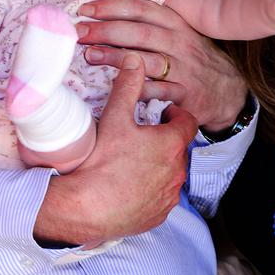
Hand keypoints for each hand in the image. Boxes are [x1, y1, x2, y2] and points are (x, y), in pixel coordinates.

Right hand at [34, 54, 197, 242]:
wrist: (86, 208)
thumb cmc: (102, 161)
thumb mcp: (115, 117)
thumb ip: (128, 86)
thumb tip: (135, 60)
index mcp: (172, 144)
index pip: (188, 122)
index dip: (176, 115)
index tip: (162, 114)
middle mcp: (177, 172)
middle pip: (179, 148)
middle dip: (165, 139)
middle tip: (143, 135)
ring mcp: (169, 196)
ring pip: (171, 174)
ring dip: (159, 165)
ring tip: (134, 160)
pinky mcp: (158, 215)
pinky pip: (162, 197)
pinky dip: (152, 189)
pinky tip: (130, 184)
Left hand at [77, 0, 246, 130]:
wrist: (228, 89)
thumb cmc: (195, 58)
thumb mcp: (180, 30)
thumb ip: (152, 18)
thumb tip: (109, 6)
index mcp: (176, 23)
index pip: (141, 9)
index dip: (112, 7)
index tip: (86, 8)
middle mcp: (179, 43)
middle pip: (139, 32)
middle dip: (106, 29)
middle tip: (79, 31)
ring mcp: (183, 68)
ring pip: (147, 59)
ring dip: (116, 56)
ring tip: (90, 55)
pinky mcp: (185, 94)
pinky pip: (158, 91)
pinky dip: (138, 88)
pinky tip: (116, 87)